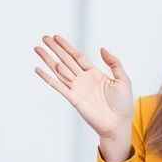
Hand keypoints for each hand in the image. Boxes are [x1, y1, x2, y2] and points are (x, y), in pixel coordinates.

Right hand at [34, 35, 133, 157]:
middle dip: (55, 49)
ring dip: (48, 60)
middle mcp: (83, 80)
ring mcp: (77, 89)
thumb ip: (114, 63)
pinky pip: (58, 86)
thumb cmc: (123, 105)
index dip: (66, 46)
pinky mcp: (73, 99)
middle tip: (44, 38)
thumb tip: (102, 49)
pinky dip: (47, 78)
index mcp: (94, 74)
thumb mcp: (123, 79)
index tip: (56, 37)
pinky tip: (38, 69)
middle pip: (65, 60)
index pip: (77, 56)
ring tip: (38, 49)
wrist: (118, 124)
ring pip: (59, 71)